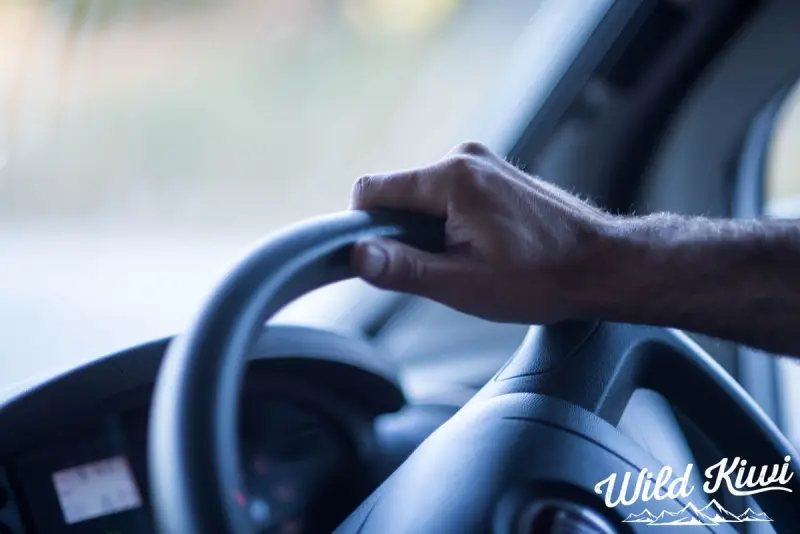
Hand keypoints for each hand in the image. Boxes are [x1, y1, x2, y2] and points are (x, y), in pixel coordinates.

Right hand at [348, 142, 620, 323]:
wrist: (601, 265)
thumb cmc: (539, 278)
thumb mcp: (462, 284)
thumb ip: (403, 267)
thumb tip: (356, 256)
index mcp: (452, 178)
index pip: (371, 190)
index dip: (365, 227)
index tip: (385, 258)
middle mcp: (465, 157)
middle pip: (398, 194)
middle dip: (404, 232)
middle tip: (443, 268)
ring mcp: (483, 162)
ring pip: (424, 196)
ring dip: (431, 229)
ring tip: (471, 259)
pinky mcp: (495, 173)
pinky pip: (449, 194)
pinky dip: (451, 221)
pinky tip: (483, 247)